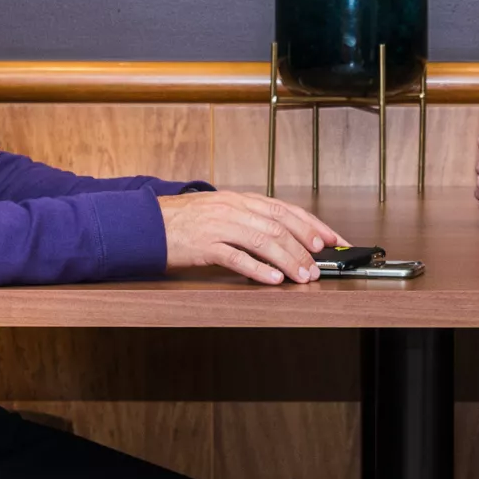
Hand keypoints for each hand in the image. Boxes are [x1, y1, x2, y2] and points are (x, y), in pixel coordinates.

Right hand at [159, 190, 347, 284]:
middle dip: (305, 246)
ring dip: (289, 259)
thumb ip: (249, 219)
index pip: (286, 209)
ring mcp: (219, 225)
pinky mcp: (204, 245)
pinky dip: (258, 269)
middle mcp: (233, 208)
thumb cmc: (183, 221)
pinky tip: (273, 279)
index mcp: (240, 199)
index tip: (333, 240)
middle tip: (320, 265)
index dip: (313, 225)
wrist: (146, 224)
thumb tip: (282, 235)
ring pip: (264, 240)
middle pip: (280, 225)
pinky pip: (236, 257)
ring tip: (303, 276)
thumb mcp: (221, 211)